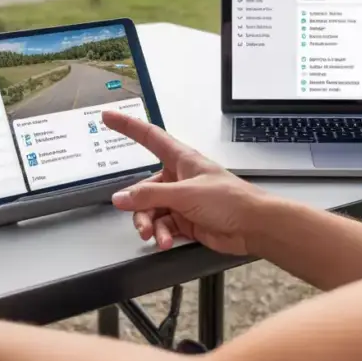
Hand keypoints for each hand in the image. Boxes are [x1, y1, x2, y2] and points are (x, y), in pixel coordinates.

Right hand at [101, 110, 266, 254]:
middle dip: (139, 207)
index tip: (108, 117)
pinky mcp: (186, 220)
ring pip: (152, 210)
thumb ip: (150, 196)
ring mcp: (182, 200)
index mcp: (181, 159)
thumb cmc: (228, 200)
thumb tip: (120, 198)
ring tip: (155, 237)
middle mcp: (179, 177)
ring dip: (150, 225)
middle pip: (145, 188)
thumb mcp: (185, 195)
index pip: (149, 137)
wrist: (253, 226)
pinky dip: (162, 234)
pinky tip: (165, 242)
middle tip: (142, 224)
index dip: (128, 126)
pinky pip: (163, 225)